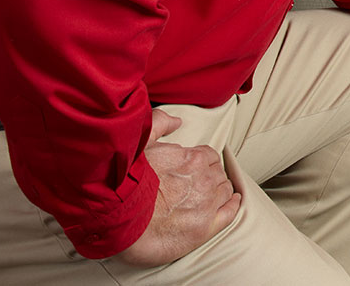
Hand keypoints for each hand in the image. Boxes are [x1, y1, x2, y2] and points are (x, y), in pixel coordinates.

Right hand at [115, 109, 240, 266]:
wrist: (116, 222)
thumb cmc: (124, 184)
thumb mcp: (139, 144)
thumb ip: (159, 124)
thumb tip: (176, 121)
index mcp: (193, 158)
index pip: (209, 156)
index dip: (202, 162)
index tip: (195, 168)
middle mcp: (204, 180)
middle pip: (217, 174)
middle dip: (210, 177)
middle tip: (196, 184)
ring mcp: (206, 204)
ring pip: (225, 191)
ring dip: (219, 190)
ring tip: (209, 195)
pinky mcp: (205, 227)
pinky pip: (230, 213)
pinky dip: (232, 205)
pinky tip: (231, 203)